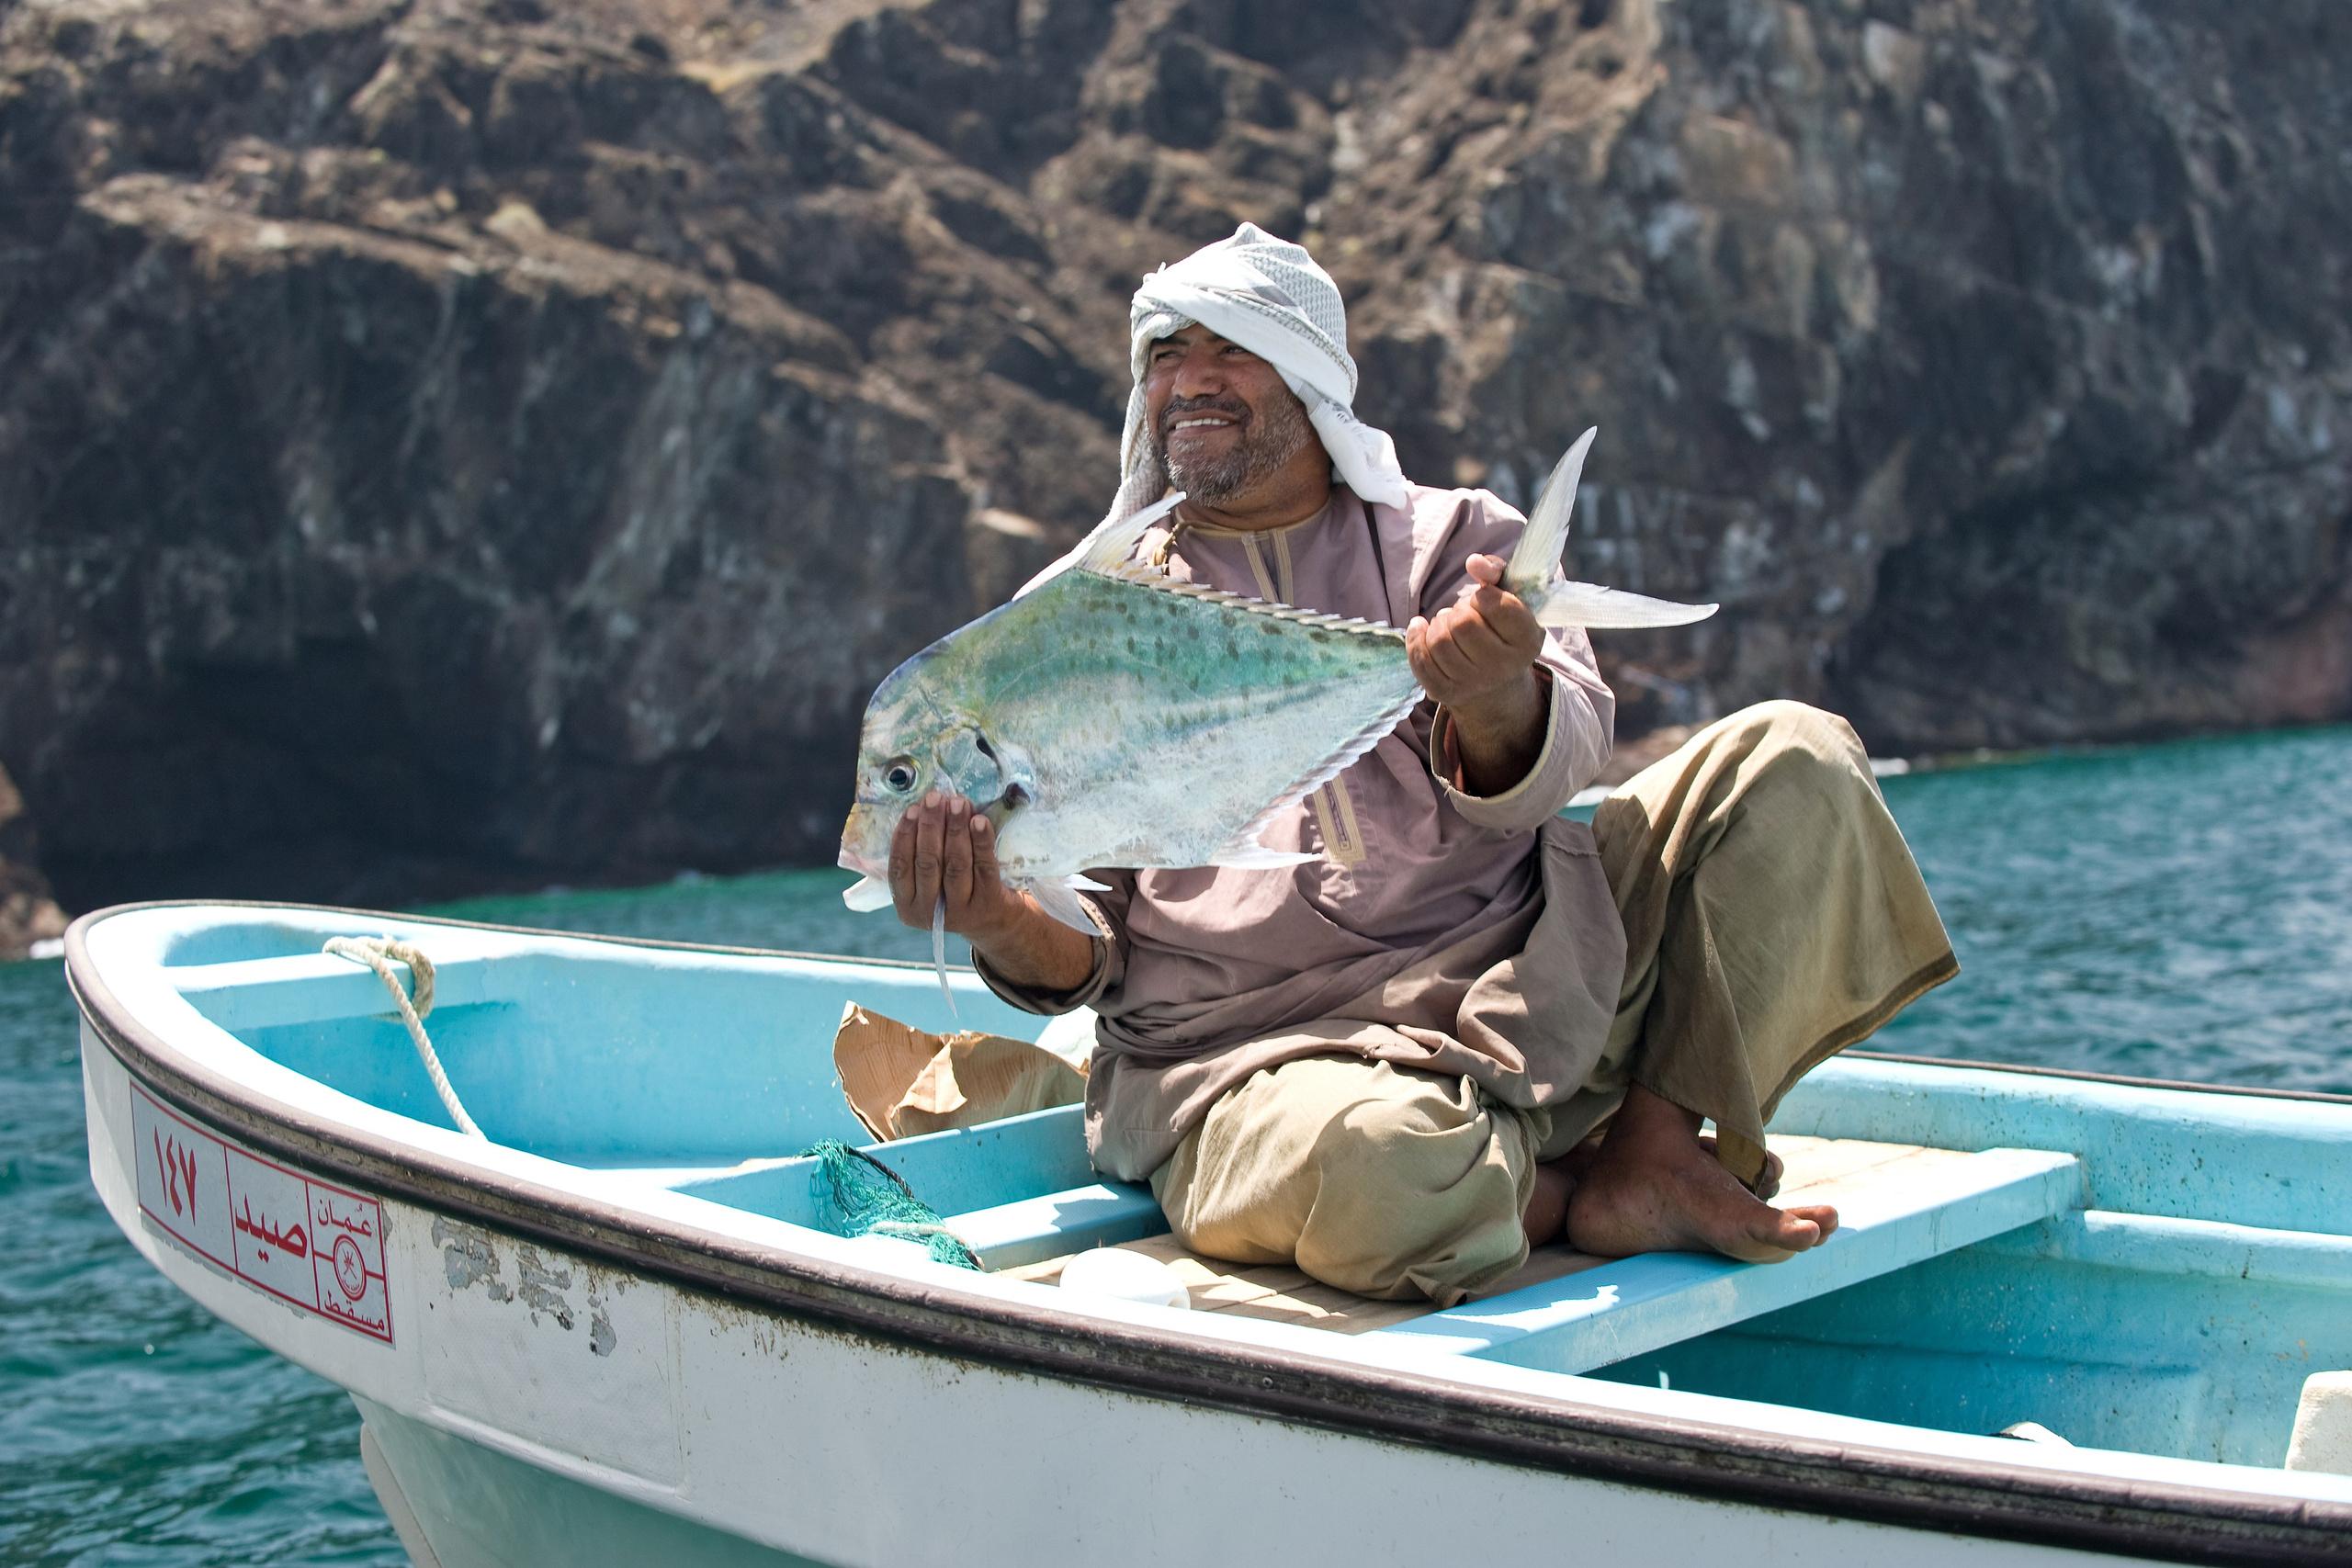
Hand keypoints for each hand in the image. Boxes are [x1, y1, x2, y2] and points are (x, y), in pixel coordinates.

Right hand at [889, 792, 1027, 943]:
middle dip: (930, 826)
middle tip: (935, 798)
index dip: (905, 836)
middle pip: (927, 863)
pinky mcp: (988, 903)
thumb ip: (922, 854)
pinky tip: (979, 821)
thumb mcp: (931, 883)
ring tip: (957, 803)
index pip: (900, 867)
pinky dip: (981, 841)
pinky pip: (984, 867)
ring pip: (955, 864)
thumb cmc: (957, 889)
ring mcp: (960, 911)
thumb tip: (926, 808)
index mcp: (907, 906)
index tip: (913, 809)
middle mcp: (930, 913)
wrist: (995, 920)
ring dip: (955, 829)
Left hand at [1407, 552, 1544, 728]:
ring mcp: (1474, 684)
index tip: (1484, 600)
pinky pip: (1420, 659)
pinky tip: (1423, 628)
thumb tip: (1474, 561)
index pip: (1493, 604)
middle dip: (1458, 610)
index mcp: (1527, 640)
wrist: (1496, 678)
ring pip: (1439, 640)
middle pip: (1462, 623)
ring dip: (1439, 624)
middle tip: (1465, 614)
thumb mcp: (1510, 598)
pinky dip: (1416, 638)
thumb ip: (1495, 572)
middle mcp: (1504, 668)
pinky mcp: (1445, 693)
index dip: (1482, 595)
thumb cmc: (1501, 627)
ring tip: (1450, 626)